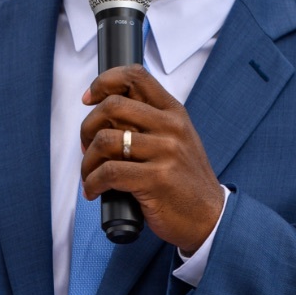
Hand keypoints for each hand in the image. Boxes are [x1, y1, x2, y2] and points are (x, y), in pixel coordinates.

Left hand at [80, 66, 223, 252]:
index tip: (89, 98)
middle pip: (112, 106)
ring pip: (105, 140)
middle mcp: (171, 127)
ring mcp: (165, 152)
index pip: (135, 76)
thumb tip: (101, 115)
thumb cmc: (184, 180)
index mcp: (174, 112)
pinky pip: (108, 172)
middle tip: (85, 146)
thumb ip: (148, 122)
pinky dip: (92, 182)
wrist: (209, 217)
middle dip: (87, 127)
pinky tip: (94, 191)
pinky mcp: (156, 179)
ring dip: (87, 160)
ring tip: (89, 174)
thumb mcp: (176, 140)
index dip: (104, 82)